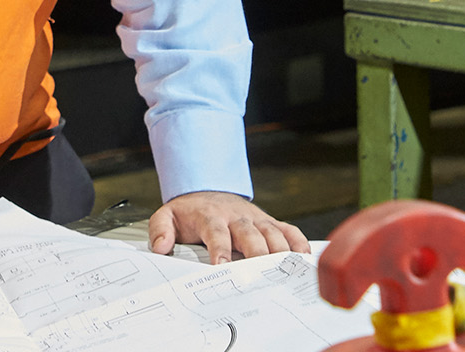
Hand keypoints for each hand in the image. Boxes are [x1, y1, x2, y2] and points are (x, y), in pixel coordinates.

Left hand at [148, 190, 310, 262]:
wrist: (207, 189)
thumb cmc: (190, 211)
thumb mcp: (167, 215)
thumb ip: (160, 229)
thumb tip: (160, 246)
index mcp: (211, 216)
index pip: (216, 233)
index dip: (220, 249)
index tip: (222, 266)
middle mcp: (236, 217)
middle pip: (250, 234)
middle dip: (257, 254)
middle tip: (261, 274)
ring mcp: (255, 219)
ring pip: (272, 232)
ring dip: (280, 251)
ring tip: (286, 271)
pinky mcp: (269, 221)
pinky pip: (288, 229)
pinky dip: (298, 242)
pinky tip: (304, 258)